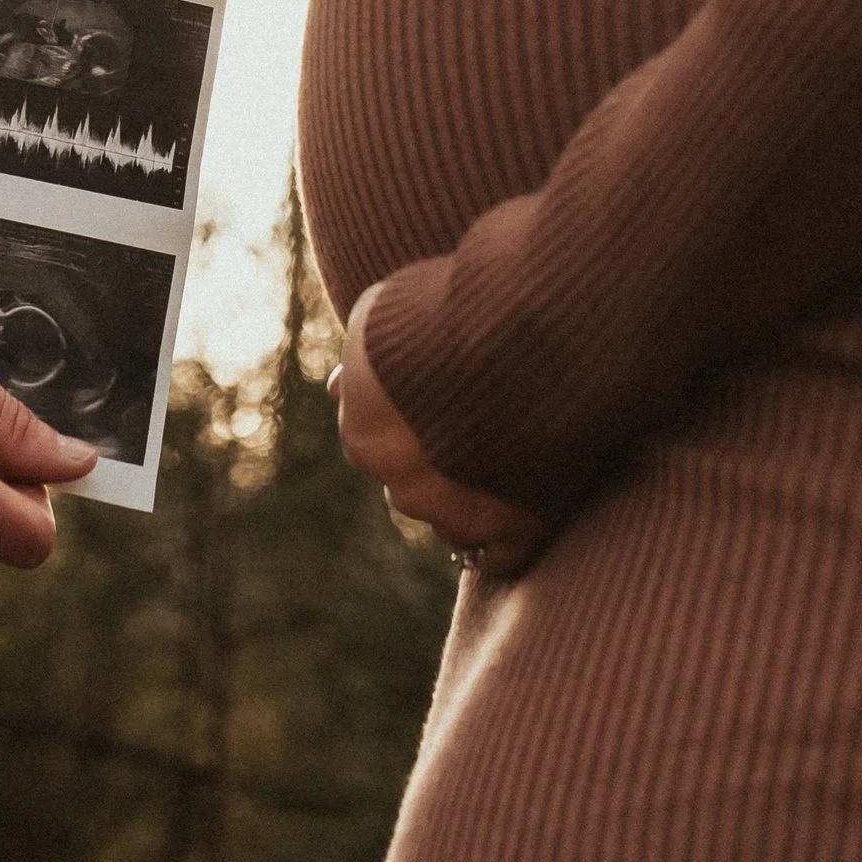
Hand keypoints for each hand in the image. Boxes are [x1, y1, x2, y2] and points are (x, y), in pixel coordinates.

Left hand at [332, 282, 542, 572]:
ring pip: (455, 522)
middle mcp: (403, 487)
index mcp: (364, 438)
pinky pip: (503, 555)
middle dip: (438, 462)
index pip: (375, 440)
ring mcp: (459, 518)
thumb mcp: (381, 310)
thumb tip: (334, 386)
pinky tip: (524, 507)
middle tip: (480, 419)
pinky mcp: (517, 534)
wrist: (527, 329)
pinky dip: (511, 535)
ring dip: (473, 498)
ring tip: (511, 452)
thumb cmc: (452, 306)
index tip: (439, 394)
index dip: (408, 418)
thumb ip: (359, 359)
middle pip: (413, 485)